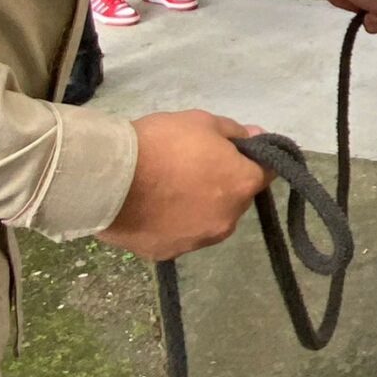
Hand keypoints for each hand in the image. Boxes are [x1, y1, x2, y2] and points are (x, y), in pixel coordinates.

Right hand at [98, 110, 271, 261]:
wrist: (111, 179)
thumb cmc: (163, 143)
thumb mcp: (204, 122)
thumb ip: (236, 133)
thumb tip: (256, 139)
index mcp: (241, 186)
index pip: (266, 173)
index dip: (254, 160)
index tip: (235, 151)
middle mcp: (227, 220)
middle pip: (235, 198)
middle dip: (224, 183)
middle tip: (195, 165)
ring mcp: (197, 241)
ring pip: (209, 219)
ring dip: (200, 205)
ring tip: (170, 187)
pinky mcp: (167, 254)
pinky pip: (180, 234)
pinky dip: (175, 222)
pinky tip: (155, 207)